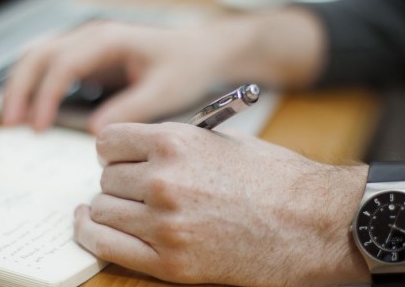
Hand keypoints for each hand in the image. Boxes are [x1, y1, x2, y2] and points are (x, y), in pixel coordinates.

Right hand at [0, 8, 325, 132]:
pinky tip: (31, 114)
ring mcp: (87, 46)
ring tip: (11, 121)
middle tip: (9, 125)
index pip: (63, 64)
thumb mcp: (165, 91)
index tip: (38, 127)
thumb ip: (131, 109)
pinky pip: (51, 68)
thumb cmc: (188, 67)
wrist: (203, 51)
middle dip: (19, 89)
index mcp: (109, 39)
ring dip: (20, 87)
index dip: (45, 95)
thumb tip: (95, 133)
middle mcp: (92, 37)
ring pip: (38, 58)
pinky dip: (35, 88)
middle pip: (39, 55)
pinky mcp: (89, 59)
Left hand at [73, 122, 368, 285]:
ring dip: (109, 208)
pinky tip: (91, 225)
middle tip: (134, 186)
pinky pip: (107, 245)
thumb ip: (174, 143)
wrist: (313, 224)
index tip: (119, 158)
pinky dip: (92, 234)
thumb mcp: (223, 141)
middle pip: (106, 177)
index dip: (113, 150)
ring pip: (102, 209)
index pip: (109, 141)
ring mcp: (165, 224)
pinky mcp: (170, 263)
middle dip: (117, 180)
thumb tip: (137, 149)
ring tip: (125, 207)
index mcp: (176, 142)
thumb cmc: (275, 179)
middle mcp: (164, 180)